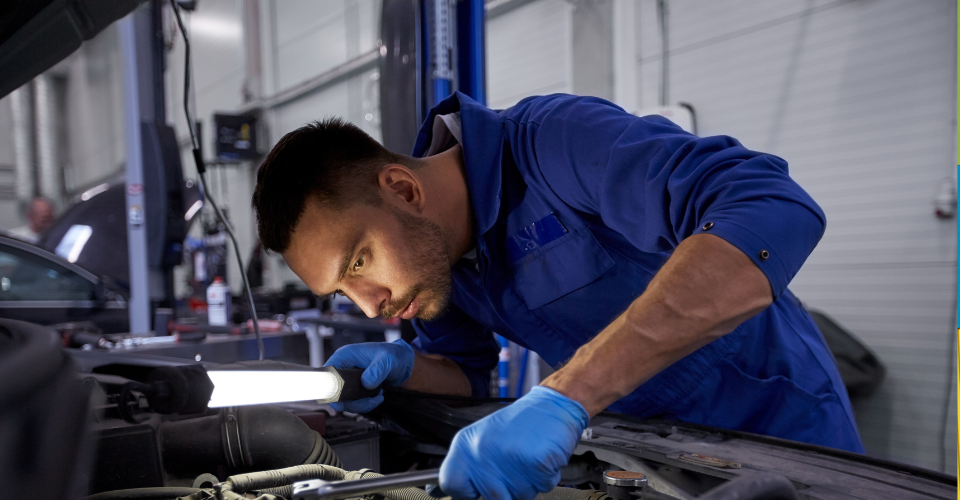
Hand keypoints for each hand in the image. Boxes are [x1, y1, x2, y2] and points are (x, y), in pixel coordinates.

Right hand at [323, 339, 414, 412]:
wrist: (403, 363)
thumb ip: (377, 370)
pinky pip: (353, 403)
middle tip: (367, 401)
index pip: (328, 374)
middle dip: (350, 401)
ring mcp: (349, 380)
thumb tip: (366, 383)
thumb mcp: (387, 359)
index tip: (342, 400)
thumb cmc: (394, 354)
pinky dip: (365, 404)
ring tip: (377, 397)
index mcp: (345, 356)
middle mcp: (344, 368)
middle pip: (334, 392)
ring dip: (360, 404)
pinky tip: (377, 398)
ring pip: (344, 401)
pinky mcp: (355, 389)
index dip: (330, 389)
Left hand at [440, 386, 588, 499]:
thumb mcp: (481, 440)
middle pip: (491, 498)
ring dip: (527, 483)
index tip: (476, 488)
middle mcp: (483, 451)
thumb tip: (439, 493)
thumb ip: (465, 468)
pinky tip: (541, 457)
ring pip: (519, 496)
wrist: (552, 405)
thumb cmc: (519, 424)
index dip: (466, 492)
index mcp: (465, 445)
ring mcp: (509, 458)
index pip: (451, 484)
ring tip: (528, 457)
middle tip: (513, 465)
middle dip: (507, 488)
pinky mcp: (535, 463)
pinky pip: (542, 487)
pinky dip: (546, 477)